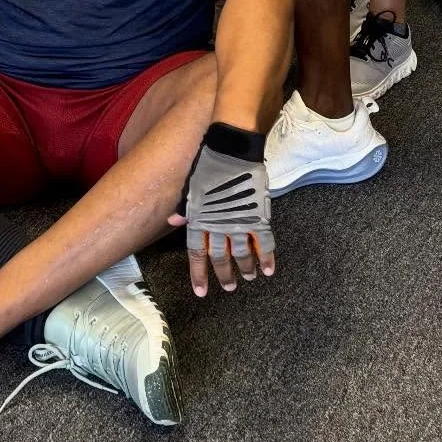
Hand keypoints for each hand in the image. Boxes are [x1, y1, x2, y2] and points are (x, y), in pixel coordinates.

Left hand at [167, 124, 274, 296]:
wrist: (232, 148)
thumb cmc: (208, 163)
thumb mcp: (191, 186)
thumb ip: (185, 208)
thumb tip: (172, 223)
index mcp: (200, 219)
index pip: (196, 253)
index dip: (199, 273)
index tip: (201, 292)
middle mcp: (218, 225)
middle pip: (220, 257)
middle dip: (224, 275)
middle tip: (229, 287)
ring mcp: (239, 222)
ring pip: (242, 254)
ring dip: (245, 268)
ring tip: (249, 278)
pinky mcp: (257, 216)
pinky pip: (263, 242)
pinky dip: (267, 257)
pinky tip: (269, 270)